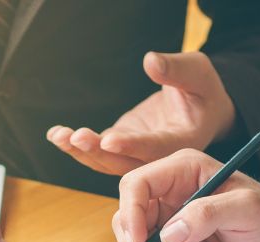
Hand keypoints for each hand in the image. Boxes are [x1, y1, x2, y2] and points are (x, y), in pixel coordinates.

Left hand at [46, 51, 235, 175]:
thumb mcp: (197, 73)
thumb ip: (176, 70)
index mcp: (182, 141)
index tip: (108, 139)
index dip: (132, 145)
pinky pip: (98, 151)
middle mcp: (157, 156)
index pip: (155, 148)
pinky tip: (57, 135)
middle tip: (76, 136)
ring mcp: (137, 154)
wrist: (199, 107)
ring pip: (106, 161)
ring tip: (59, 136)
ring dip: (80, 151)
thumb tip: (150, 62)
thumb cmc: (202, 89)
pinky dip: (77, 146)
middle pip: (125, 162)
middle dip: (98, 152)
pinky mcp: (122, 146)